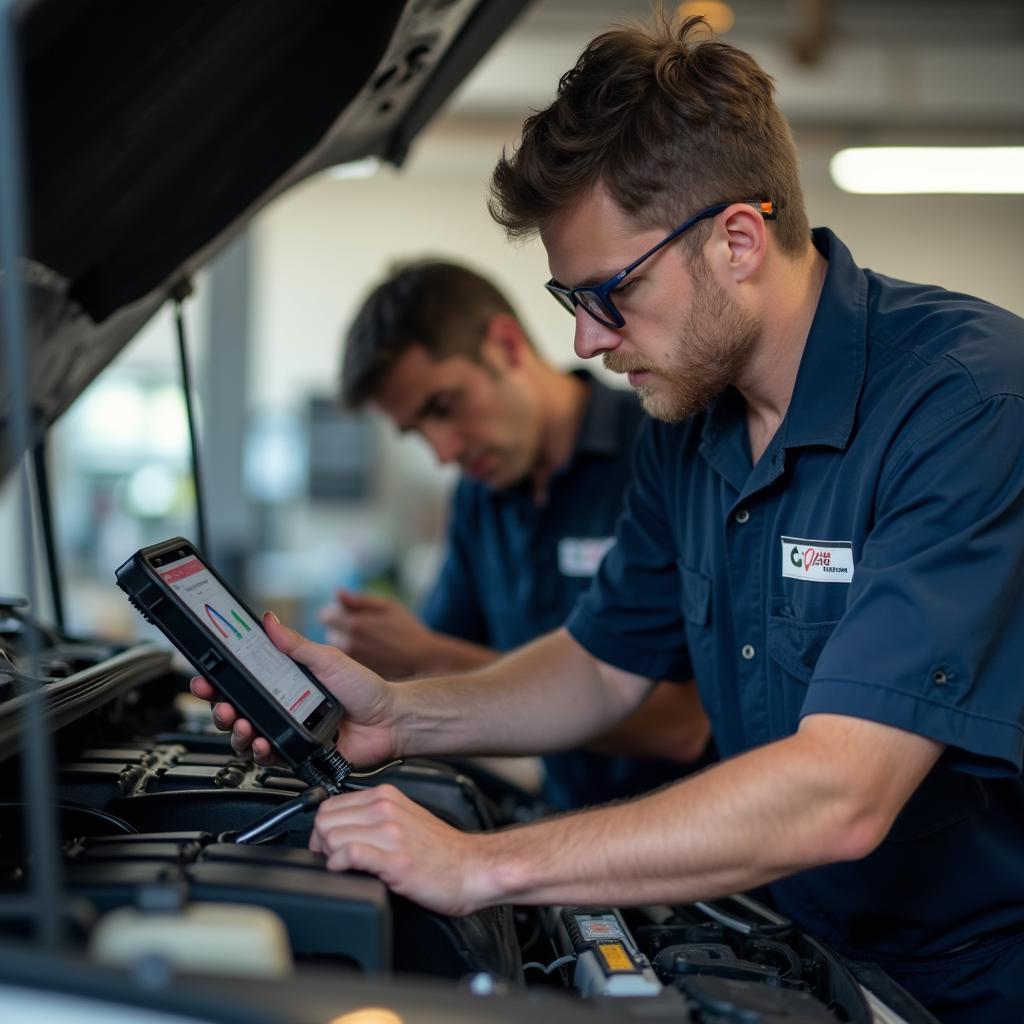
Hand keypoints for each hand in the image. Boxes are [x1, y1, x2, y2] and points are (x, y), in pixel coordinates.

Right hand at [189, 612, 398, 766]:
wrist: (389, 720)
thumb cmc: (366, 688)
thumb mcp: (327, 659)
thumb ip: (296, 644)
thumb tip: (270, 620)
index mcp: (286, 682)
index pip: (244, 682)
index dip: (221, 681)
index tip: (206, 678)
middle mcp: (283, 707)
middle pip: (238, 711)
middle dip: (221, 709)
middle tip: (220, 705)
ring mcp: (288, 731)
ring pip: (247, 737)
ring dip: (236, 732)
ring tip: (240, 724)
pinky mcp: (297, 753)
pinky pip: (270, 758)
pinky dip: (260, 752)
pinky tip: (262, 743)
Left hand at [310, 783, 489, 915]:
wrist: (471, 868)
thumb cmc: (440, 850)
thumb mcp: (403, 818)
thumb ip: (372, 815)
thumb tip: (338, 826)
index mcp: (386, 796)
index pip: (329, 804)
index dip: (323, 828)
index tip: (330, 845)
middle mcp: (386, 809)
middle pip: (324, 820)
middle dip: (322, 843)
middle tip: (336, 859)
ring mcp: (390, 833)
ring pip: (331, 836)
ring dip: (330, 856)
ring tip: (347, 867)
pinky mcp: (394, 860)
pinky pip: (348, 855)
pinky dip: (339, 866)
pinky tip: (349, 872)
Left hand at [319, 589, 438, 677]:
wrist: (423, 660)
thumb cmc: (407, 630)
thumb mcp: (388, 606)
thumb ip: (360, 599)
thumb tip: (337, 592)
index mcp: (355, 625)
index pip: (326, 615)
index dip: (337, 611)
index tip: (351, 612)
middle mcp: (349, 645)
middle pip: (329, 632)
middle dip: (340, 627)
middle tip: (363, 627)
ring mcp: (352, 663)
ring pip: (336, 648)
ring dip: (345, 641)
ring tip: (368, 641)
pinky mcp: (356, 674)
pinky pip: (345, 661)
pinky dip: (352, 655)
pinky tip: (371, 654)